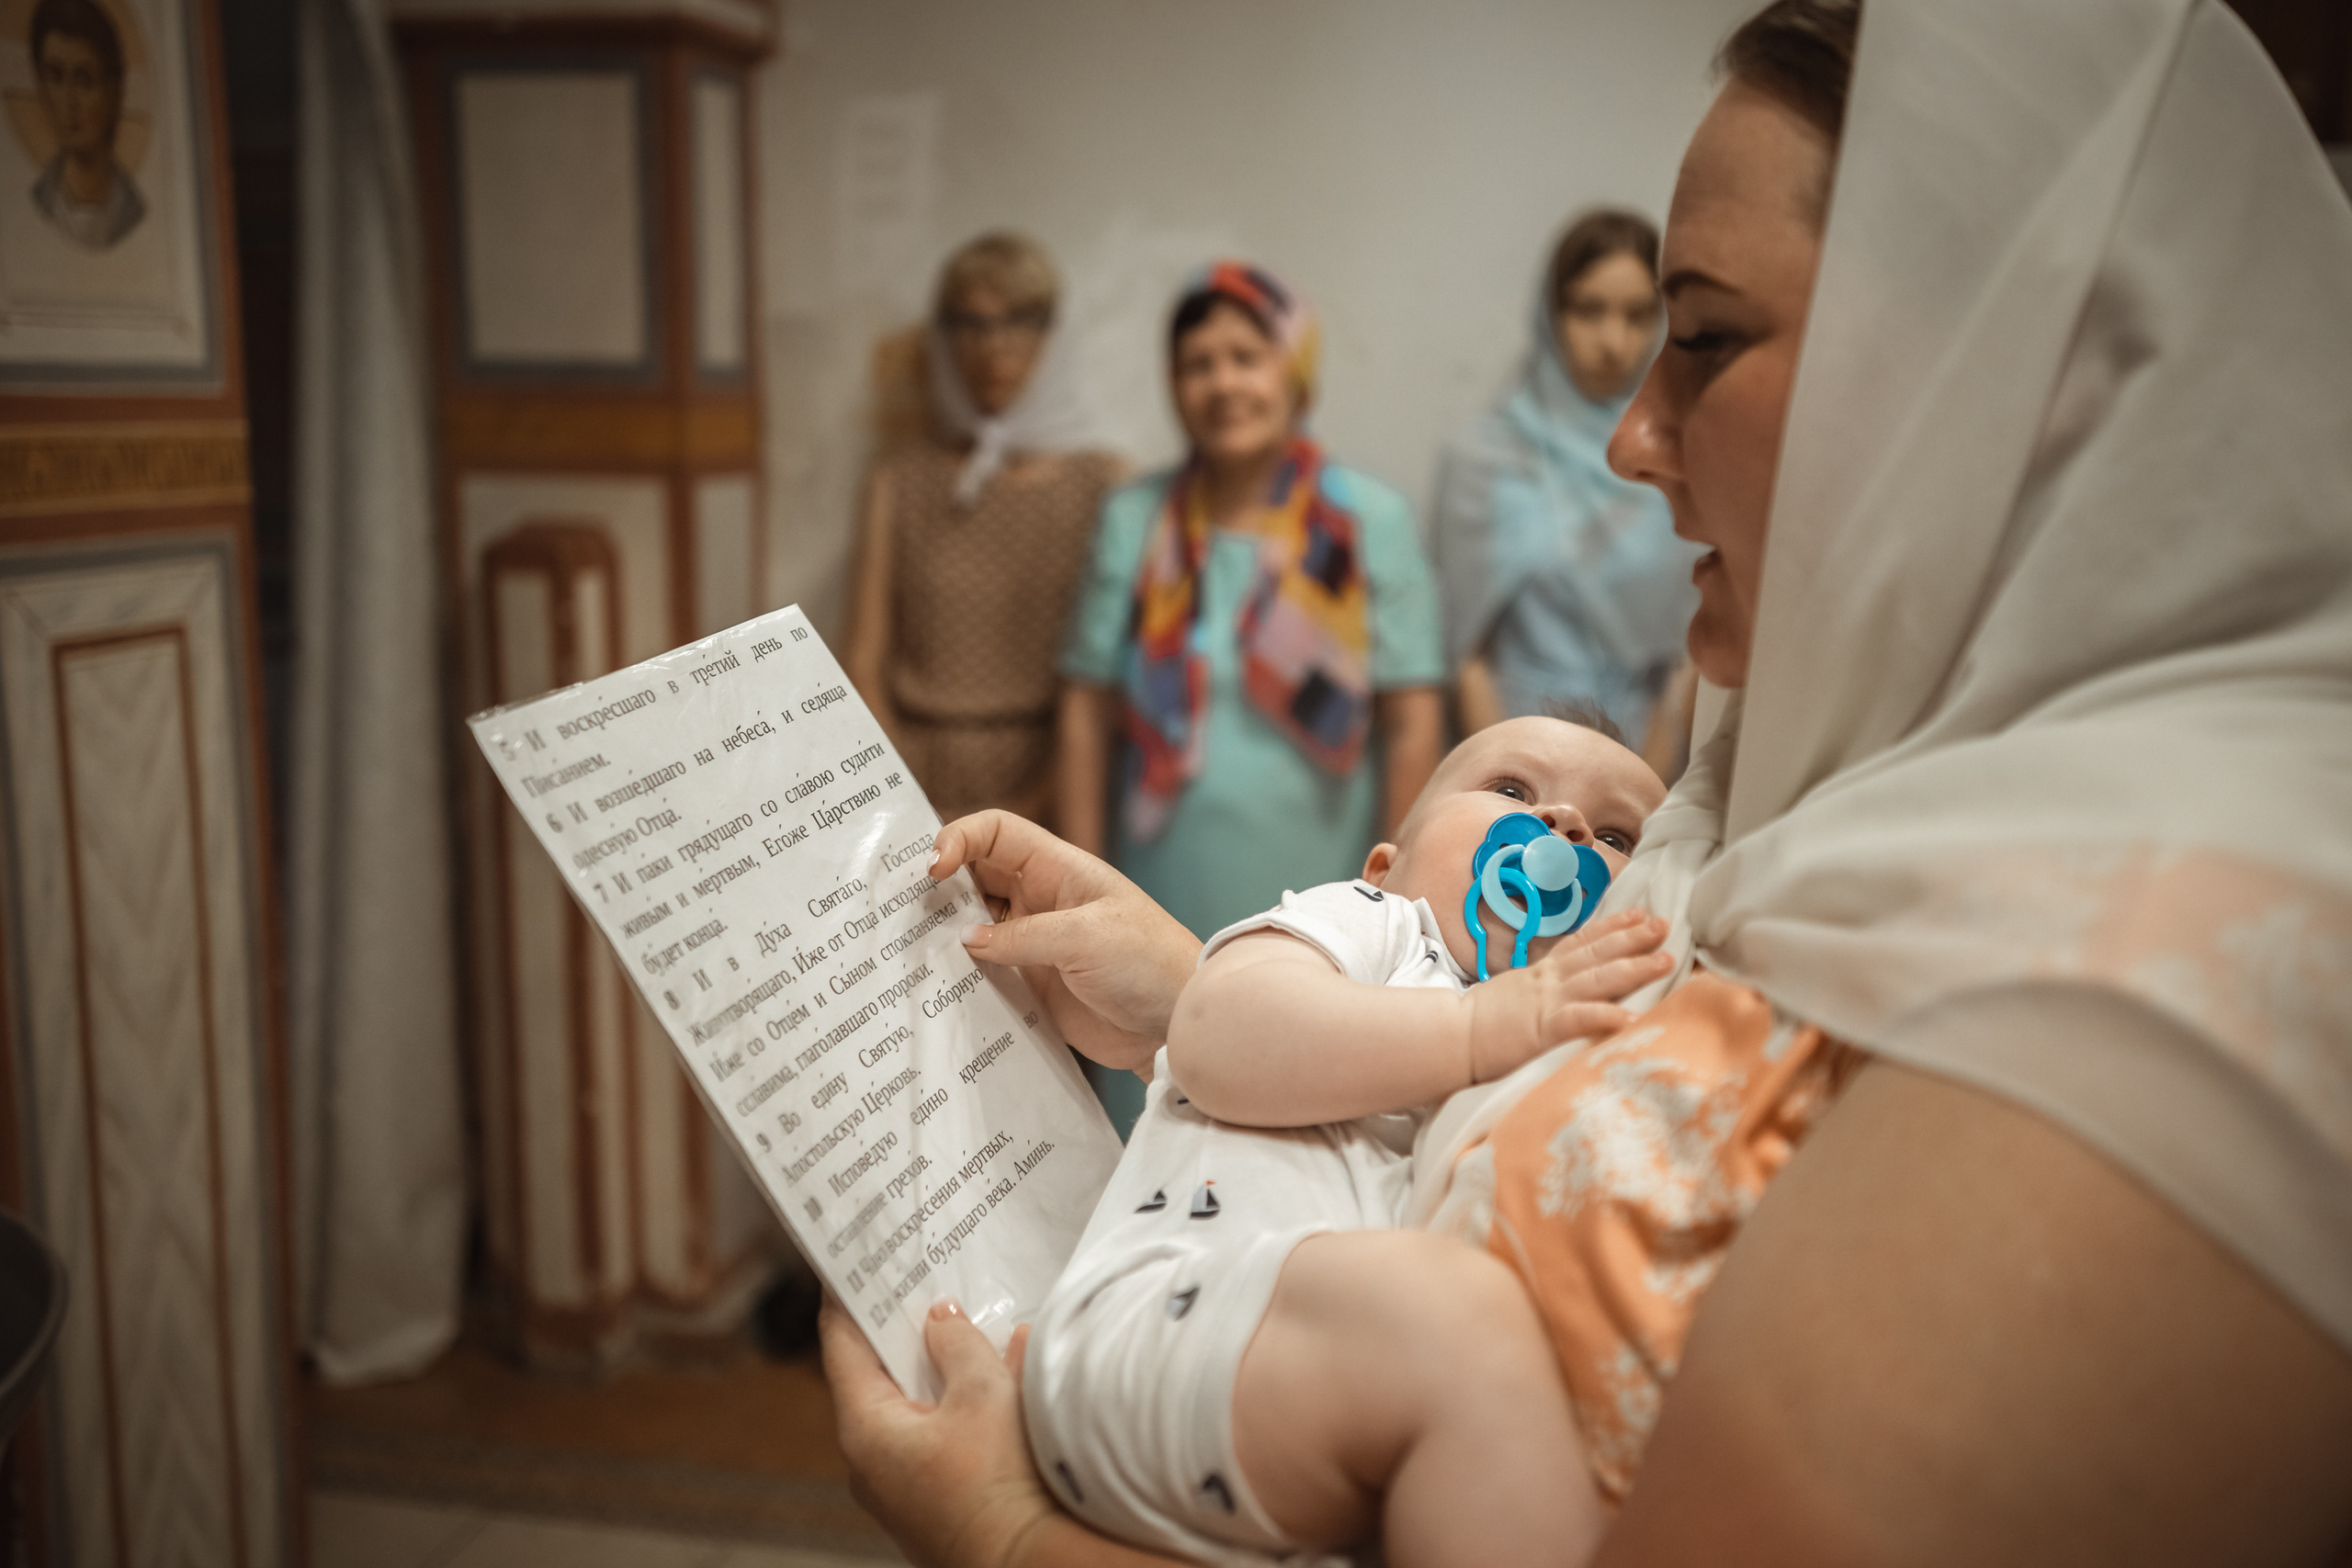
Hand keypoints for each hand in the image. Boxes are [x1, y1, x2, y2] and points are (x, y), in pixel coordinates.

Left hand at [821, 1296, 1055, 1567]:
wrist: (1033, 1564)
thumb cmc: (999, 1482)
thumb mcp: (981, 1393)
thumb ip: (957, 1344)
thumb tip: (941, 1318)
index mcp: (866, 1430)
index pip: (840, 1347)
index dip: (844, 1300)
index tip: (845, 1264)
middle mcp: (875, 1464)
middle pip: (883, 1377)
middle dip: (909, 1329)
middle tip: (919, 1282)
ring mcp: (908, 1488)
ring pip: (924, 1407)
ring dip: (952, 1366)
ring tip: (980, 1320)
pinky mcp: (943, 1502)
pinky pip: (950, 1435)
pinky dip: (973, 1403)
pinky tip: (1012, 1369)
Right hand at [932, 810, 1201, 1072]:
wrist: (1178, 1024)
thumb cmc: (1149, 963)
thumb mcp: (1085, 939)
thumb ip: (1021, 937)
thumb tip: (966, 941)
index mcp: (1058, 869)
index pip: (995, 832)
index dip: (958, 838)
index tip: (933, 870)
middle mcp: (1040, 900)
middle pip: (974, 876)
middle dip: (938, 885)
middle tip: (902, 908)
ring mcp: (1033, 942)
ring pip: (972, 924)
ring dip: (943, 933)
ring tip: (909, 949)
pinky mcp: (1031, 984)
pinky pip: (983, 971)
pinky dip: (958, 974)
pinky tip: (936, 986)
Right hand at [1466, 911, 1672, 1082]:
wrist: (1448, 1036)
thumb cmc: (1478, 1023)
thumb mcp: (1513, 996)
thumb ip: (1537, 991)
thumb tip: (1556, 993)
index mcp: (1541, 973)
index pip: (1580, 942)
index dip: (1611, 926)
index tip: (1638, 914)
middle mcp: (1548, 980)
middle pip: (1597, 953)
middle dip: (1633, 938)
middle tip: (1664, 924)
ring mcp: (1547, 1001)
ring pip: (1597, 978)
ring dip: (1634, 968)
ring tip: (1666, 961)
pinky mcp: (1542, 1028)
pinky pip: (1580, 1020)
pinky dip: (1606, 1017)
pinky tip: (1632, 1020)